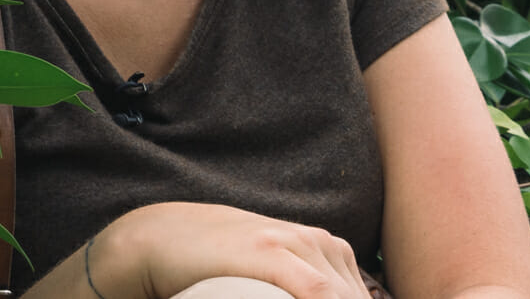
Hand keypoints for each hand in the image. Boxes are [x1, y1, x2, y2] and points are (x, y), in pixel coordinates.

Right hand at [99, 202, 372, 298]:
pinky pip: (317, 291)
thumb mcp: (273, 272)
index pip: (361, 298)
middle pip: (354, 298)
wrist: (169, 237)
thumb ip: (302, 285)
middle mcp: (319, 244)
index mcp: (327, 249)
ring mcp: (295, 244)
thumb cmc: (221, 264)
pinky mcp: (270, 251)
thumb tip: (326, 297)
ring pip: (340, 297)